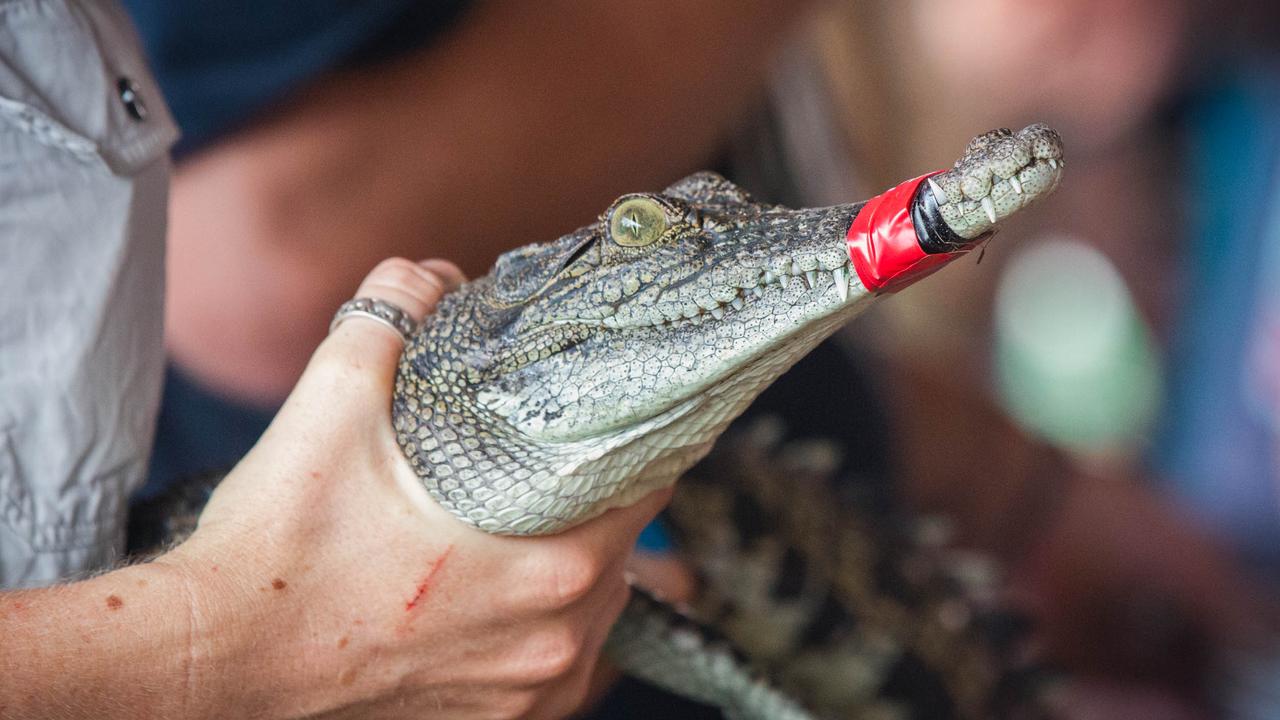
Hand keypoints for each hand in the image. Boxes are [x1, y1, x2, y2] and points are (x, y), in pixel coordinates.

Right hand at [162, 258, 669, 719]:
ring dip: (577, 572)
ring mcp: (523, 697)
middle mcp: (552, 643)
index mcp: (547, 568)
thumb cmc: (275, 554)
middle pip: (625, 556)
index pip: (648, 492)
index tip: (621, 423)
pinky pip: (556, 675)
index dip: (639, 447)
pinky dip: (546, 634)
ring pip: (594, 619)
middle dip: (598, 507)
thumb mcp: (331, 409)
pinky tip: (509, 601)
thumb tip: (425, 275)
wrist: (211, 665)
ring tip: (532, 530)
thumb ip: (388, 321)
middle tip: (560, 469)